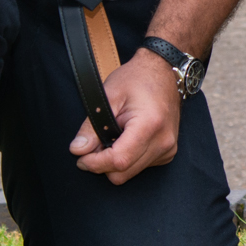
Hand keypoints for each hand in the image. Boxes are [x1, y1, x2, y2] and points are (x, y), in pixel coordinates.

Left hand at [70, 48, 181, 182]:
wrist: (163, 72)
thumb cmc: (136, 79)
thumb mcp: (108, 96)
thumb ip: (91, 126)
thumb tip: (77, 150)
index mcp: (150, 125)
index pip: (119, 160)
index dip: (95, 163)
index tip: (80, 157)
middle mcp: (163, 141)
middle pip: (123, 173)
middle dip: (101, 164)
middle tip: (92, 144)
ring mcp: (168, 149)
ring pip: (130, 174)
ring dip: (114, 162)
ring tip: (110, 137)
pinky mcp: (167, 153)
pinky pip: (140, 167)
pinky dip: (127, 159)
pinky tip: (125, 139)